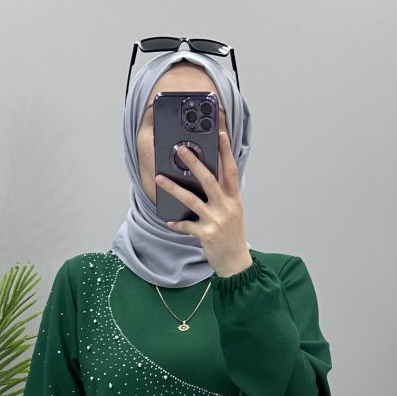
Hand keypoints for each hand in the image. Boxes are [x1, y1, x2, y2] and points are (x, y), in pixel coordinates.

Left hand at [155, 127, 251, 278]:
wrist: (236, 261)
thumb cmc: (232, 234)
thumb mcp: (233, 210)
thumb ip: (223, 194)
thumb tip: (206, 176)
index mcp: (234, 198)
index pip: (231, 169)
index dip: (226, 151)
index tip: (220, 134)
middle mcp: (226, 206)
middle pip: (209, 179)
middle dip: (194, 162)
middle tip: (181, 149)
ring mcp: (216, 220)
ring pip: (192, 199)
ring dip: (174, 188)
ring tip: (160, 178)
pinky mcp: (206, 234)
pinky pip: (186, 225)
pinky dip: (177, 223)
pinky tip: (169, 221)